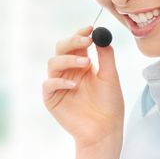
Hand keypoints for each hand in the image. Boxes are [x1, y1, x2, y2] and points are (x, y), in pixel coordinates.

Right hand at [42, 25, 124, 147]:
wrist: (105, 129)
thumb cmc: (109, 104)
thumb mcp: (110, 77)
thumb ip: (106, 56)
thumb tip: (103, 35)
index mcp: (81, 64)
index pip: (76, 44)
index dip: (81, 34)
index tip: (90, 28)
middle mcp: (68, 71)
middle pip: (61, 49)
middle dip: (72, 41)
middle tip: (86, 40)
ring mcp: (59, 84)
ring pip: (53, 63)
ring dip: (68, 59)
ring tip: (86, 63)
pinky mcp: (52, 99)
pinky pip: (48, 84)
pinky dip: (59, 82)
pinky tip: (74, 84)